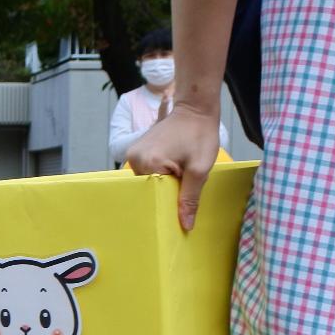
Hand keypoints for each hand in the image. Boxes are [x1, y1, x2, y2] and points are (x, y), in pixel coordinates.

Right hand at [128, 105, 222, 230]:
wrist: (195, 109)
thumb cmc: (200, 135)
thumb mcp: (200, 168)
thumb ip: (190, 198)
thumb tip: (185, 225)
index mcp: (148, 162)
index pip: (154, 195)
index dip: (168, 203)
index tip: (180, 208)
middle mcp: (134, 158)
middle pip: (148, 188)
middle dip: (165, 193)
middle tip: (182, 193)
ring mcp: (133, 153)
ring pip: (147, 181)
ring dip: (162, 184)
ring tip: (178, 179)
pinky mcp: (136, 150)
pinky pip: (146, 172)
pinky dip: (158, 175)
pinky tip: (172, 172)